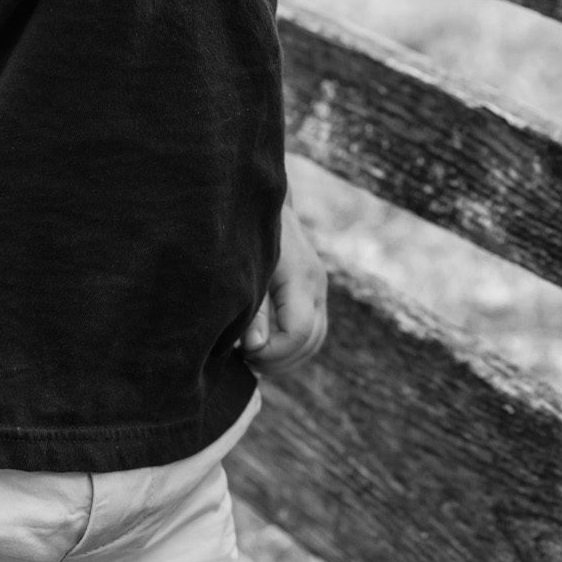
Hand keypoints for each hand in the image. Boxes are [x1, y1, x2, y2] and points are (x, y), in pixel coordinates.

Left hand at [241, 203, 327, 376]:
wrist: (262, 202)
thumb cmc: (248, 234)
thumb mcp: (247, 270)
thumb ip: (252, 310)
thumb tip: (255, 346)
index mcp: (301, 278)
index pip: (298, 333)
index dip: (272, 352)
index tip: (244, 350)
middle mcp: (316, 286)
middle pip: (310, 341)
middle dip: (278, 359)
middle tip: (245, 359)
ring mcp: (318, 289)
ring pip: (315, 340)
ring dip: (287, 356)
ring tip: (254, 357)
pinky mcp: (311, 292)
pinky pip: (312, 331)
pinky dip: (292, 347)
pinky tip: (265, 347)